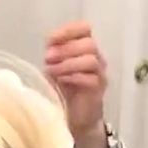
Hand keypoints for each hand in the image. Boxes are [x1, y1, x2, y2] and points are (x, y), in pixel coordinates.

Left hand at [45, 21, 107, 147]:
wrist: (75, 118)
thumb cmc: (65, 91)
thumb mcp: (55, 69)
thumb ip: (53, 55)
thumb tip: (49, 46)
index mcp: (85, 49)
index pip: (84, 29)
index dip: (68, 31)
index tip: (50, 39)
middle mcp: (96, 58)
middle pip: (89, 44)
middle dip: (66, 49)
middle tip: (47, 58)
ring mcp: (100, 74)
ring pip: (91, 60)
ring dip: (68, 63)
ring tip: (52, 70)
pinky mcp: (99, 90)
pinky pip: (91, 79)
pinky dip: (75, 77)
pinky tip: (62, 81)